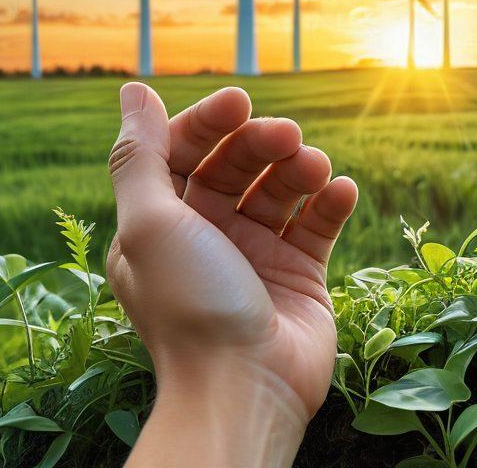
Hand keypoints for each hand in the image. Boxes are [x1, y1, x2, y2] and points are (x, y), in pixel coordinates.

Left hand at [107, 82, 356, 466]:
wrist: (244, 388)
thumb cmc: (189, 306)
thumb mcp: (149, 224)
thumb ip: (141, 155)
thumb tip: (134, 88)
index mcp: (162, 222)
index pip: (187, 150)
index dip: (211, 122)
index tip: (241, 104)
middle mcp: (207, 234)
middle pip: (237, 164)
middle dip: (263, 142)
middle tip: (288, 137)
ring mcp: (257, 253)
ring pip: (282, 187)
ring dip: (301, 168)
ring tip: (316, 169)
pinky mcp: (301, 273)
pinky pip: (319, 222)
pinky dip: (333, 201)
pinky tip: (342, 190)